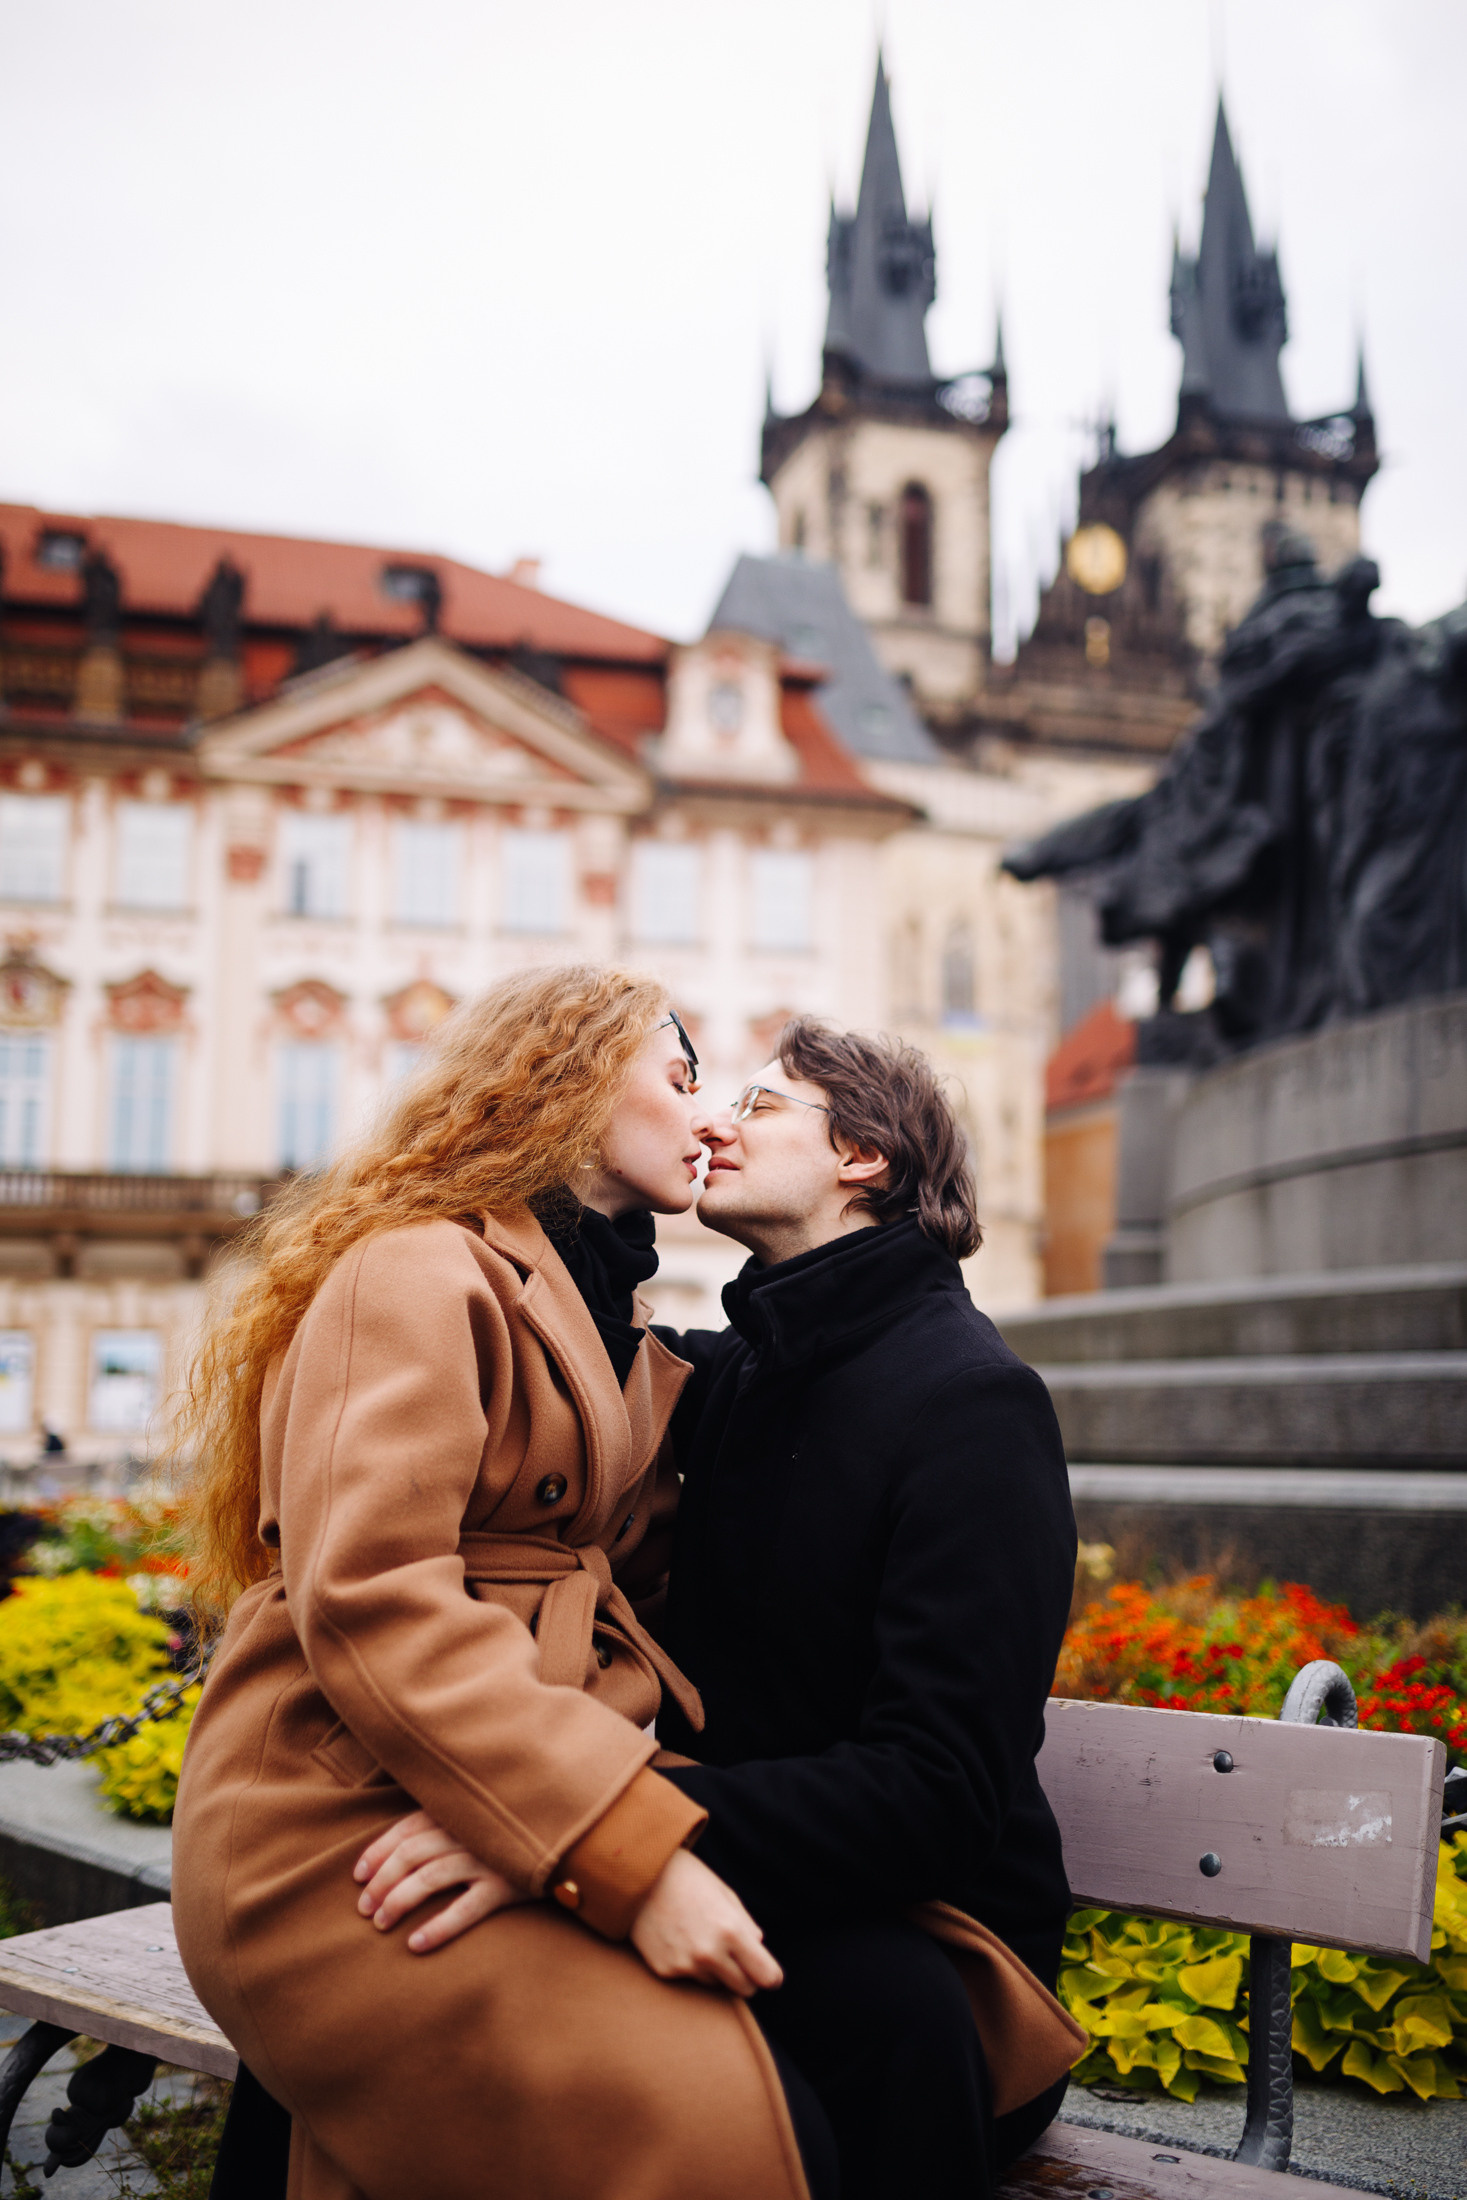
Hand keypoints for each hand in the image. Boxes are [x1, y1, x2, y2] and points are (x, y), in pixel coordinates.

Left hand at [354, 1809, 530, 1953]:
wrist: (571, 1845)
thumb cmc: (514, 1837)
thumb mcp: (479, 1823)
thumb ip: (447, 1825)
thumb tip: (400, 1852)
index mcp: (459, 1812)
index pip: (406, 1828)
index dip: (377, 1852)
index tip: (358, 1877)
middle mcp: (470, 1831)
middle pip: (411, 1853)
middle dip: (381, 1881)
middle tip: (364, 1910)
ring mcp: (488, 1858)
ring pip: (430, 1877)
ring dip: (399, 1901)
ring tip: (381, 1925)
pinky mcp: (507, 1886)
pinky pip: (466, 1909)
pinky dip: (438, 1927)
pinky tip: (416, 1944)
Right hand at [629, 1847, 782, 1998]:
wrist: (639, 1876)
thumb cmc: (688, 1878)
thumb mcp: (724, 1893)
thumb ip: (746, 1924)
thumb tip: (759, 1948)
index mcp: (731, 1931)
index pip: (765, 1976)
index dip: (770, 1976)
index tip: (769, 1974)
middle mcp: (709, 1954)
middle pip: (744, 1989)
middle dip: (746, 1978)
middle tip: (738, 1961)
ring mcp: (685, 1965)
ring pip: (715, 1984)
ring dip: (716, 1971)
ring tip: (700, 1938)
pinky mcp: (665, 1971)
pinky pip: (689, 1978)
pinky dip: (689, 1966)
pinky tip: (679, 1940)